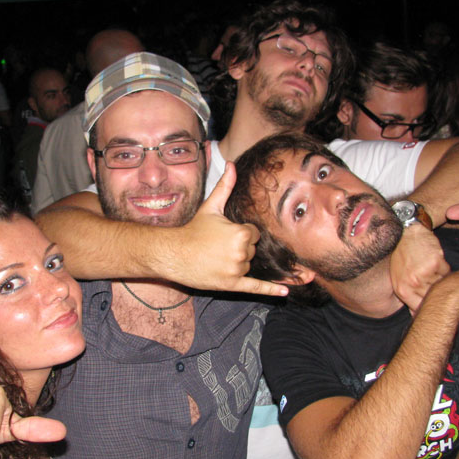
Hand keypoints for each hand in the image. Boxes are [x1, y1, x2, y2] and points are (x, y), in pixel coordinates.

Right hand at [165, 162, 287, 296]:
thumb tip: (232, 165)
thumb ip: (225, 186)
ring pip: (247, 265)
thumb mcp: (211, 207)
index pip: (254, 234)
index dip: (240, 233)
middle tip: (217, 246)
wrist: (173, 253)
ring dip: (237, 262)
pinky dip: (271, 291)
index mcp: (242, 233)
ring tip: (216, 257)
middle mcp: (242, 253)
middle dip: (238, 248)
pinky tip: (285, 294)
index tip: (224, 234)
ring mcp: (237, 270)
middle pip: (252, 250)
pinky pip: (255, 288)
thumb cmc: (193, 230)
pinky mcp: (231, 284)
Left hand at [389, 225, 450, 311]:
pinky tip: (435, 260)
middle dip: (438, 292)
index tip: (436, 306)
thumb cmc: (403, 256)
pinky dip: (444, 267)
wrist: (406, 233)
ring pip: (442, 285)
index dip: (430, 307)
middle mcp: (412, 284)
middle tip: (439, 285)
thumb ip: (409, 296)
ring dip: (441, 279)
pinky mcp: (434, 263)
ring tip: (432, 269)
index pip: (420, 309)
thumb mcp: (399, 278)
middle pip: (434, 298)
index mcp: (402, 290)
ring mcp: (423, 274)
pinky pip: (447, 272)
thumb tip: (418, 315)